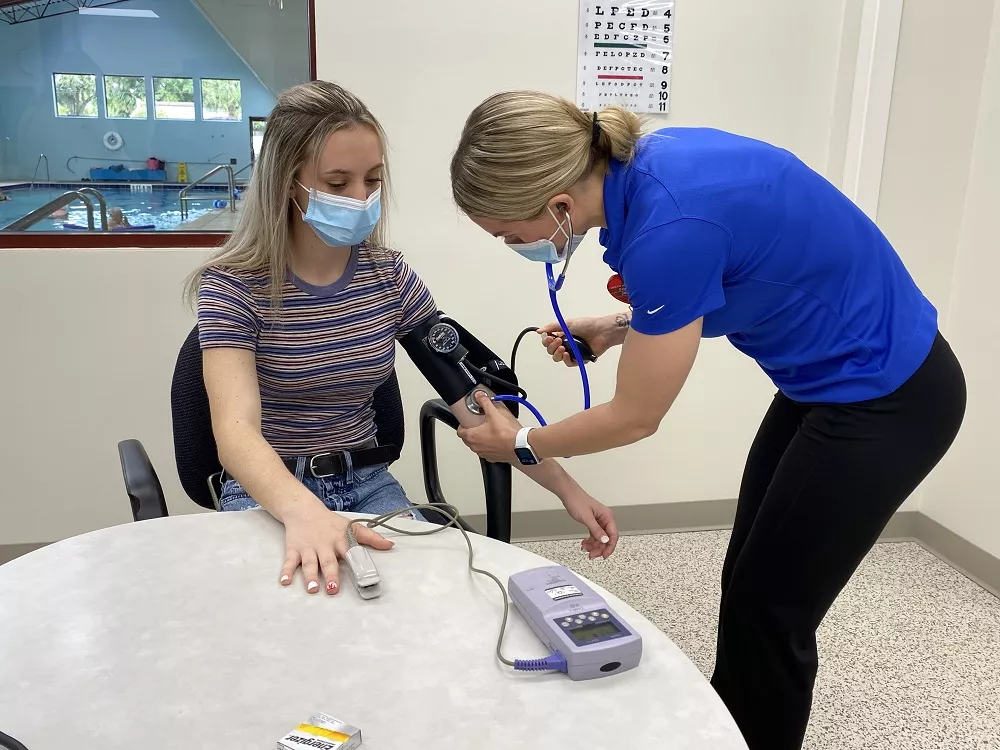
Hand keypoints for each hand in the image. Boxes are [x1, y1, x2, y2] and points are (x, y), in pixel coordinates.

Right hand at [279, 501, 393, 593]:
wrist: (303, 509)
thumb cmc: (330, 522)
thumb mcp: (351, 527)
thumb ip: (370, 537)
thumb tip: (390, 545)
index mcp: (340, 541)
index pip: (350, 553)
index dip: (356, 563)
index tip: (362, 576)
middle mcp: (324, 546)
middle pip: (328, 562)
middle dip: (331, 575)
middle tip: (333, 589)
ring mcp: (308, 548)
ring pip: (309, 563)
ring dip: (310, 576)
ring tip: (312, 589)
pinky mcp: (294, 549)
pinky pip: (289, 562)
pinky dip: (286, 571)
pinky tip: (284, 581)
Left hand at [456, 392, 518, 462]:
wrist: (519, 445)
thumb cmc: (506, 434)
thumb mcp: (493, 413)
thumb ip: (485, 403)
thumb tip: (480, 396)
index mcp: (472, 436)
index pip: (460, 432)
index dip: (462, 426)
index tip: (466, 422)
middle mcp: (476, 447)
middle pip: (467, 440)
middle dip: (470, 432)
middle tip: (477, 425)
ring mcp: (484, 453)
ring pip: (477, 447)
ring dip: (480, 440)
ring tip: (488, 432)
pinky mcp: (493, 458)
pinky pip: (487, 452)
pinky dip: (489, 447)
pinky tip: (496, 440)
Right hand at [538, 313, 628, 366]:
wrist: (601, 331)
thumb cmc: (587, 325)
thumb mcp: (567, 323)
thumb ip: (552, 327)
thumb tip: (539, 331)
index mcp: (562, 335)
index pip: (548, 341)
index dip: (546, 341)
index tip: (549, 337)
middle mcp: (566, 344)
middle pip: (551, 351)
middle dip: (551, 347)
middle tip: (558, 340)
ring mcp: (572, 352)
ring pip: (558, 358)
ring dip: (557, 353)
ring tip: (562, 347)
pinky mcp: (579, 359)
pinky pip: (568, 363)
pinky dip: (565, 359)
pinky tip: (566, 354)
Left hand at [561, 489, 619, 558]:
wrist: (568, 494)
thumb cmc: (577, 501)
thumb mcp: (587, 518)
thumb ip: (596, 530)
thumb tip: (605, 540)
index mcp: (607, 516)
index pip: (613, 535)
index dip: (610, 547)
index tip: (604, 555)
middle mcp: (605, 519)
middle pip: (607, 538)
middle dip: (600, 548)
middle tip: (592, 554)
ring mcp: (599, 521)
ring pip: (600, 538)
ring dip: (594, 546)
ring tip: (585, 549)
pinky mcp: (593, 522)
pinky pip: (594, 535)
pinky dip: (590, 541)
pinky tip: (585, 544)